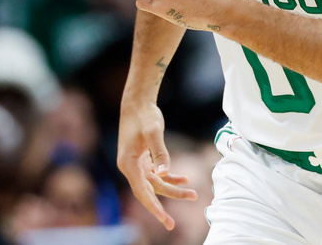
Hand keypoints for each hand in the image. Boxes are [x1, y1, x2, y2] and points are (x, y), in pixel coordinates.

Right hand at [117, 100, 196, 229]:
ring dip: (173, 188)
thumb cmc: (144, 116)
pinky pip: (157, 173)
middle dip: (166, 203)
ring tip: (193, 194)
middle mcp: (130, 167)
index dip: (153, 208)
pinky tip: (184, 179)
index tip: (164, 220)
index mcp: (128, 164)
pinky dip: (170, 177)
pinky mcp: (143, 158)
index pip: (142, 192)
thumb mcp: (154, 133)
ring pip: (156, 182)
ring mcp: (137, 163)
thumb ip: (160, 153)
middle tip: (176, 220)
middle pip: (151, 190)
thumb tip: (164, 174)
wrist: (137, 102)